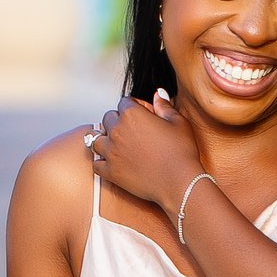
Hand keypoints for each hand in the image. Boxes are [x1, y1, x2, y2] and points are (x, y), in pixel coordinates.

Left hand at [87, 91, 202, 221]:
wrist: (179, 182)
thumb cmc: (181, 153)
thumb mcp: (178, 122)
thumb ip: (164, 106)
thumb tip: (158, 94)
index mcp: (132, 115)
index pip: (124, 102)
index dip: (136, 106)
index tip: (146, 115)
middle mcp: (117, 131)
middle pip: (108, 118)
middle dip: (119, 121)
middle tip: (134, 131)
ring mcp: (111, 152)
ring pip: (96, 139)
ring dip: (106, 139)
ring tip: (118, 144)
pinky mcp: (110, 171)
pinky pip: (96, 163)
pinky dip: (101, 162)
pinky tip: (112, 161)